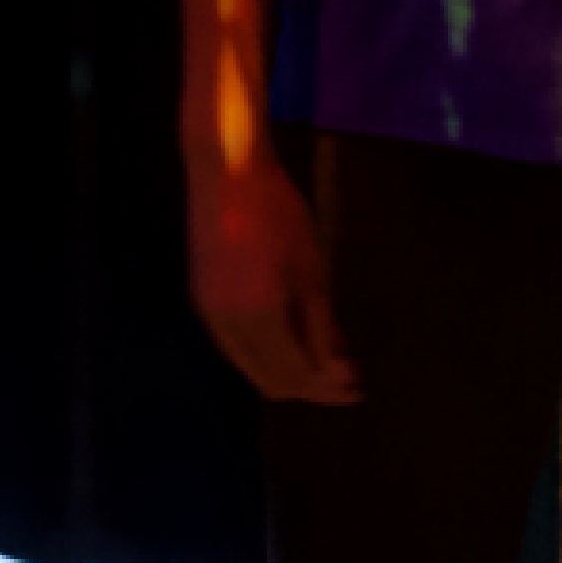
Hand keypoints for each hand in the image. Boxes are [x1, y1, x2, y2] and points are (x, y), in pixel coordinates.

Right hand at [191, 151, 358, 406]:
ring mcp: (208, 315)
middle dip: (310, 386)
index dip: (328, 389)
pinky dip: (268, 351)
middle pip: (270, 381)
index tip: (359, 390)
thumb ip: (323, 330)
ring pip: (251, 366)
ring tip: (328, 359)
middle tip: (348, 378)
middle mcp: (226, 329)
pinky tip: (295, 337)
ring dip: (288, 370)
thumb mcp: (312, 273)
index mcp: (257, 322)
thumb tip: (340, 374)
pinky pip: (237, 346)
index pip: (295, 377)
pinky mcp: (202, 300)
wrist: (226, 173)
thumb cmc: (279, 215)